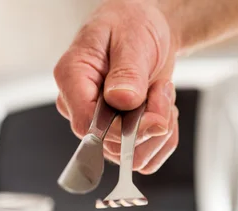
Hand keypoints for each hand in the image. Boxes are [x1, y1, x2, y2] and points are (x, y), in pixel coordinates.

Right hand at [54, 0, 178, 174]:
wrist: (147, 30)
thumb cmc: (131, 25)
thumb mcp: (132, 39)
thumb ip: (127, 71)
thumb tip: (121, 100)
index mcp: (72, 79)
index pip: (87, 126)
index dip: (123, 131)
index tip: (156, 118)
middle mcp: (81, 108)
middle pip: (113, 146)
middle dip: (150, 123)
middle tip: (162, 89)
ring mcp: (101, 127)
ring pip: (133, 158)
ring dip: (161, 129)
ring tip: (161, 94)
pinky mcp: (121, 138)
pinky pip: (147, 158)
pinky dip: (165, 138)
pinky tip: (163, 110)